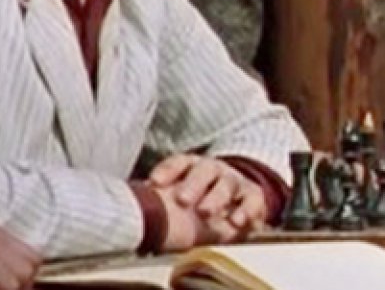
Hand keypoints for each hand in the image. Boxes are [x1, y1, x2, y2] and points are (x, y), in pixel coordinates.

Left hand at [150, 156, 268, 243]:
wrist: (236, 203)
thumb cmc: (200, 200)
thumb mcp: (178, 196)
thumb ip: (159, 199)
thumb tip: (131, 204)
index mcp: (192, 167)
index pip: (180, 163)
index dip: (167, 171)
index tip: (153, 183)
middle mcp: (214, 170)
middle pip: (203, 170)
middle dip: (192, 184)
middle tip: (182, 200)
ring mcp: (234, 181)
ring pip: (227, 183)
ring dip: (216, 197)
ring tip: (206, 211)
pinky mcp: (253, 196)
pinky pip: (252, 200)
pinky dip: (246, 211)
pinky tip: (236, 221)